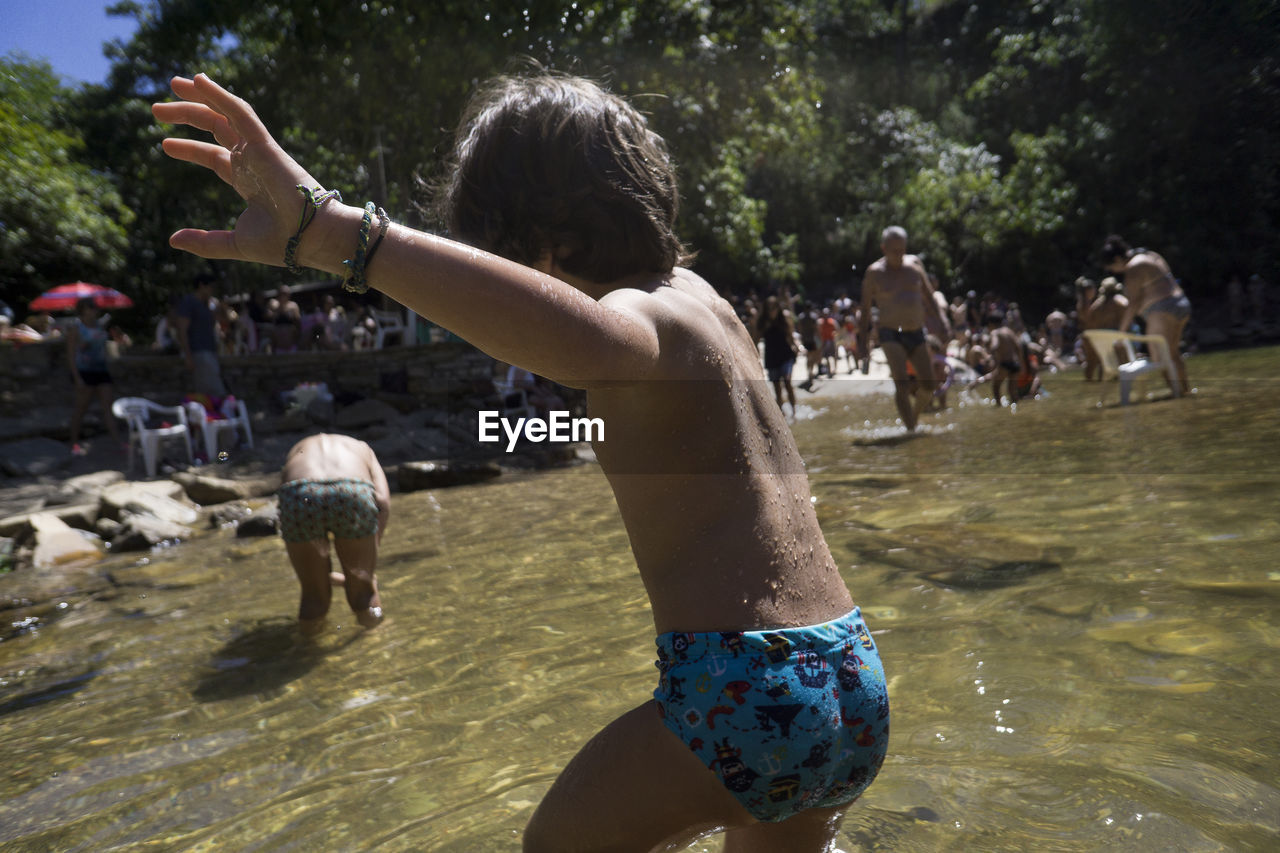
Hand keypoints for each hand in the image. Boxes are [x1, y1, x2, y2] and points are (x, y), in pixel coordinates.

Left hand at [152, 74, 322, 265]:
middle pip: (216, 128)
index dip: (190, 148)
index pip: (215, 156)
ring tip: (173, 84)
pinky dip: (221, 95)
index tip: (165, 145)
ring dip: (200, 97)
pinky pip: (241, 112)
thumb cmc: (283, 243)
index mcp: (248, 181)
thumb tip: (172, 240)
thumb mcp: (235, 243)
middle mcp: (252, 161)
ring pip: (225, 114)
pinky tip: (200, 80)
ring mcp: (258, 150)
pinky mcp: (264, 143)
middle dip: (187, 114)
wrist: (312, 238)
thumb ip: (205, 242)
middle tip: (157, 109)